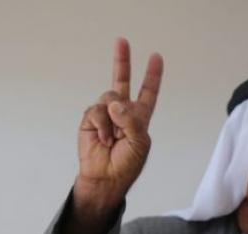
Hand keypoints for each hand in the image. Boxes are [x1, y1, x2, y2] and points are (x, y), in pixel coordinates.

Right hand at [75, 38, 163, 211]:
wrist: (106, 178)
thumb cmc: (126, 164)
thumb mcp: (139, 142)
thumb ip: (131, 120)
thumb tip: (114, 103)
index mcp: (139, 117)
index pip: (148, 92)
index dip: (152, 76)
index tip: (156, 57)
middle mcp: (122, 112)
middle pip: (123, 81)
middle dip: (122, 61)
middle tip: (121, 41)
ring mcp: (106, 114)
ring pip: (109, 97)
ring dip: (113, 119)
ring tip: (113, 139)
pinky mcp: (91, 120)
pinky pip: (97, 111)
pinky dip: (102, 125)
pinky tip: (104, 140)